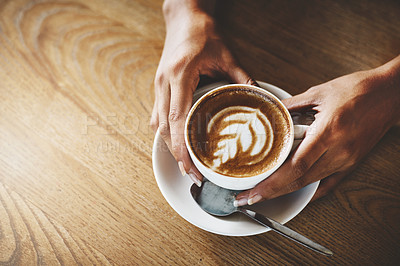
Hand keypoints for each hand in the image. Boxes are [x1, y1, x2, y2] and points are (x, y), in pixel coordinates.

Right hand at [151, 1, 256, 185]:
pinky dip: (167, 132)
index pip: (177, 119)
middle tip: (191, 175)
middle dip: (176, 154)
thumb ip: (242, 77)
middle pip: (164, 128)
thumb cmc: (203, 31)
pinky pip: (158, 114)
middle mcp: (164, 83)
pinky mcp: (160, 85)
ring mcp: (159, 84)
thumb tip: (259, 97)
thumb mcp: (227, 54)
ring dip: (170, 145)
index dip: (182, 147)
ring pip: (158, 123)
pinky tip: (177, 141)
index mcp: (180, 75)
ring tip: (185, 163)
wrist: (184, 15)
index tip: (190, 167)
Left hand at [235, 56, 399, 205]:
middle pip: (299, 180)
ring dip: (285, 191)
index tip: (253, 192)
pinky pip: (330, 183)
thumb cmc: (358, 89)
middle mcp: (338, 151)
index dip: (271, 183)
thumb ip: (291, 105)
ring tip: (264, 194)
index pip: (295, 167)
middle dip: (271, 193)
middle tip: (248, 198)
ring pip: (310, 183)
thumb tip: (270, 111)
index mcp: (328, 133)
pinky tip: (296, 195)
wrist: (390, 94)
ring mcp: (346, 160)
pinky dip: (312, 191)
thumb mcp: (319, 92)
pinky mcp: (352, 162)